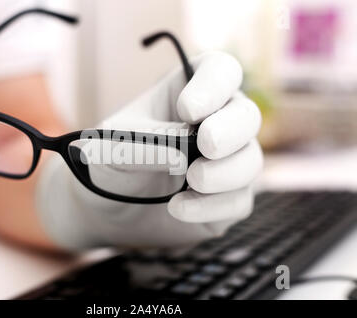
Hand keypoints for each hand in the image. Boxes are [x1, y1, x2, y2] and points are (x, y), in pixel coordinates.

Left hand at [36, 52, 262, 249]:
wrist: (106, 208)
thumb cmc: (111, 161)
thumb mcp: (113, 146)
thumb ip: (146, 144)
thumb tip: (183, 154)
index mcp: (189, 94)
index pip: (221, 71)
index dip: (214, 85)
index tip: (188, 110)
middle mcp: (215, 124)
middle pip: (247, 115)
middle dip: (231, 130)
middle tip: (206, 144)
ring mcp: (224, 162)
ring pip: (250, 160)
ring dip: (224, 172)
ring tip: (190, 180)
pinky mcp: (226, 199)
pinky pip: (239, 200)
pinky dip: (212, 206)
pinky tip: (178, 208)